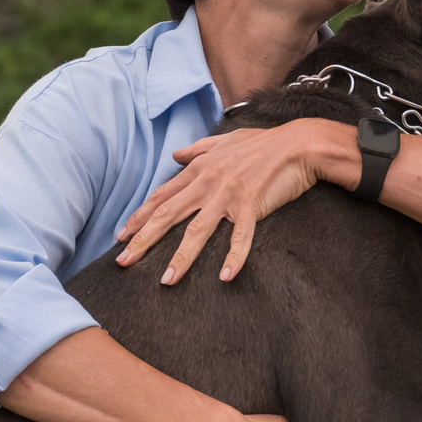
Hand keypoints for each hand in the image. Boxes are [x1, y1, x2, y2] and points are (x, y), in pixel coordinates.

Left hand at [116, 123, 347, 284]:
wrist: (299, 144)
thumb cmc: (263, 143)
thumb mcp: (225, 141)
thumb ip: (199, 149)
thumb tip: (176, 154)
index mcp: (200, 169)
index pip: (162, 196)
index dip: (140, 216)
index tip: (122, 235)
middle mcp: (208, 183)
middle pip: (169, 214)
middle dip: (144, 239)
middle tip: (123, 261)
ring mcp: (229, 195)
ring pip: (198, 230)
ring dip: (181, 257)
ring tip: (166, 280)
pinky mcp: (252, 205)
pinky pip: (241, 236)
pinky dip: (234, 257)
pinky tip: (225, 276)